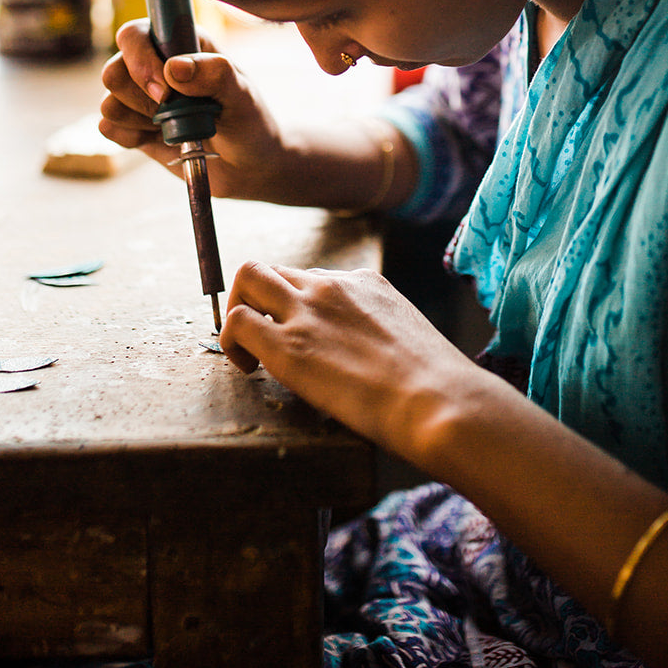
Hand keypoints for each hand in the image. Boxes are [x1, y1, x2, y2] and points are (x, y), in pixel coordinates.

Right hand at [99, 19, 289, 199]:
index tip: (167, 91)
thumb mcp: (242, 95)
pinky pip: (108, 127)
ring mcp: (139, 95)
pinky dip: (133, 138)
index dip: (141, 61)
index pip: (135, 35)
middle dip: (142, 99)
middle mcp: (152, 64)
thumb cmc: (249, 120)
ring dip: (142, 121)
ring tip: (175, 127)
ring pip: (109, 102)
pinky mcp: (132, 125)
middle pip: (113, 71)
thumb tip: (174, 68)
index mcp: (178, 42)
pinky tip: (159, 140)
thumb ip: (214, 74)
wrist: (248, 165)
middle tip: (174, 113)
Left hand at [219, 261, 478, 463]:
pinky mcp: (287, 346)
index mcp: (366, 283)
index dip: (299, 306)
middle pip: (273, 268)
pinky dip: (230, 341)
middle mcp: (332, 286)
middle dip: (257, 297)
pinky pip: (237, 322)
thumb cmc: (436, 386)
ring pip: (248, 278)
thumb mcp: (410, 340)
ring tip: (248, 349)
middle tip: (262, 335)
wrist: (437, 399)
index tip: (303, 334)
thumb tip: (376, 362)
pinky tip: (248, 368)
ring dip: (238, 307)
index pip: (314, 277)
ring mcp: (307, 311)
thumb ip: (382, 336)